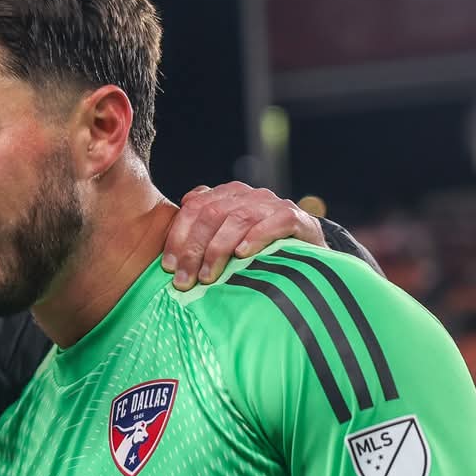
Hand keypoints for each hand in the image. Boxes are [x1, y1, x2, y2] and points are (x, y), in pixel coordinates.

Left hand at [162, 182, 323, 290]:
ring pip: (238, 218)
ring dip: (218, 249)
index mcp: (226, 195)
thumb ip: (201, 236)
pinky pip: (274, 222)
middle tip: (185, 280)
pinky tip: (242, 255)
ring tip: (208, 277)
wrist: (306, 251)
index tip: (168, 266)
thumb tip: (169, 255)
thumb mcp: (226, 241)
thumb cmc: (257, 250)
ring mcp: (272, 204)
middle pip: (212, 214)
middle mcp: (248, 194)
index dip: (178, 237)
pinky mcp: (296, 217)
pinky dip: (257, 237)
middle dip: (194, 249)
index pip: (194, 208)